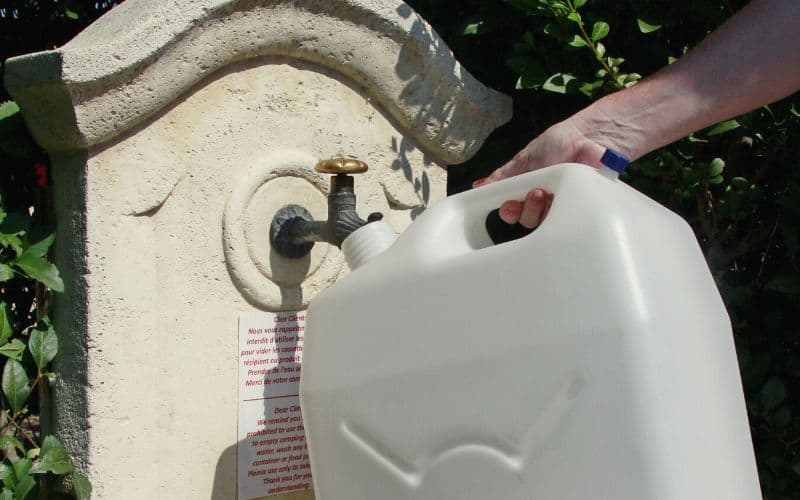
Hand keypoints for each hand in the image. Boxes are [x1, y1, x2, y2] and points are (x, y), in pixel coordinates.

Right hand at [472, 120, 605, 227]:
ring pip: (545, 222)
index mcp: (526, 190)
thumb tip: (477, 186)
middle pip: (527, 219)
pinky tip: (566, 197)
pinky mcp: (580, 207)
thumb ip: (502, 175)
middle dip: (527, 208)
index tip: (510, 204)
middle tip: (535, 193)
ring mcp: (562, 205)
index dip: (509, 211)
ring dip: (543, 208)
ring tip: (548, 191)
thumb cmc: (559, 142)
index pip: (512, 210)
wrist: (590, 137)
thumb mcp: (524, 158)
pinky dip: (564, 210)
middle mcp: (542, 200)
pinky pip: (568, 219)